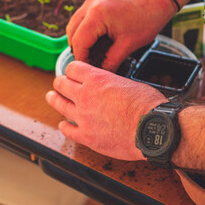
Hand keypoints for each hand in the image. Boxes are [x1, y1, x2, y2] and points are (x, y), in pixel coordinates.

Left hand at [46, 61, 167, 160]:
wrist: (152, 128)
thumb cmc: (147, 105)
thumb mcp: (130, 83)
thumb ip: (113, 83)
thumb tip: (110, 86)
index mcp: (97, 79)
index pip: (73, 68)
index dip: (72, 69)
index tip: (73, 72)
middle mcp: (85, 96)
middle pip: (61, 84)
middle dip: (61, 82)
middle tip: (60, 84)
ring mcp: (83, 117)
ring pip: (59, 104)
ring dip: (54, 99)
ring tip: (52, 97)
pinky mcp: (86, 136)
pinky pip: (67, 129)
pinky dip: (64, 126)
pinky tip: (64, 124)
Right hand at [66, 0, 176, 71]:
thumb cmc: (148, 17)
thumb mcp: (129, 44)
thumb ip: (111, 61)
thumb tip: (101, 73)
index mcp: (97, 13)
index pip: (79, 41)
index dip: (82, 58)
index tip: (87, 70)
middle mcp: (91, 3)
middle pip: (72, 32)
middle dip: (79, 49)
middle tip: (89, 63)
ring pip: (75, 23)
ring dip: (81, 39)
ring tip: (92, 53)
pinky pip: (84, 16)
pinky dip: (86, 29)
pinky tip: (96, 40)